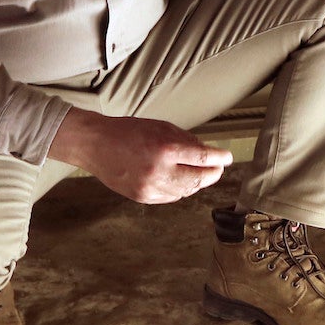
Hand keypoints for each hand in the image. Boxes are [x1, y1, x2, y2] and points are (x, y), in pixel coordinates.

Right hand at [46, 107, 233, 203]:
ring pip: (185, 191)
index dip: (220, 159)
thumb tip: (208, 153)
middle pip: (198, 180)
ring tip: (201, 174)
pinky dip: (180, 190)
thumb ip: (186, 141)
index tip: (227, 158)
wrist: (96, 145)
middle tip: (218, 169)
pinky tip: (182, 181)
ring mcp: (150, 187)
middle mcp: (159, 171)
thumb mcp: (162, 128)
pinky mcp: (142, 197)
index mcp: (165, 149)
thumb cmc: (128, 131)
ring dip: (197, 183)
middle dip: (212, 174)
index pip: (204, 158)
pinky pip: (170, 197)